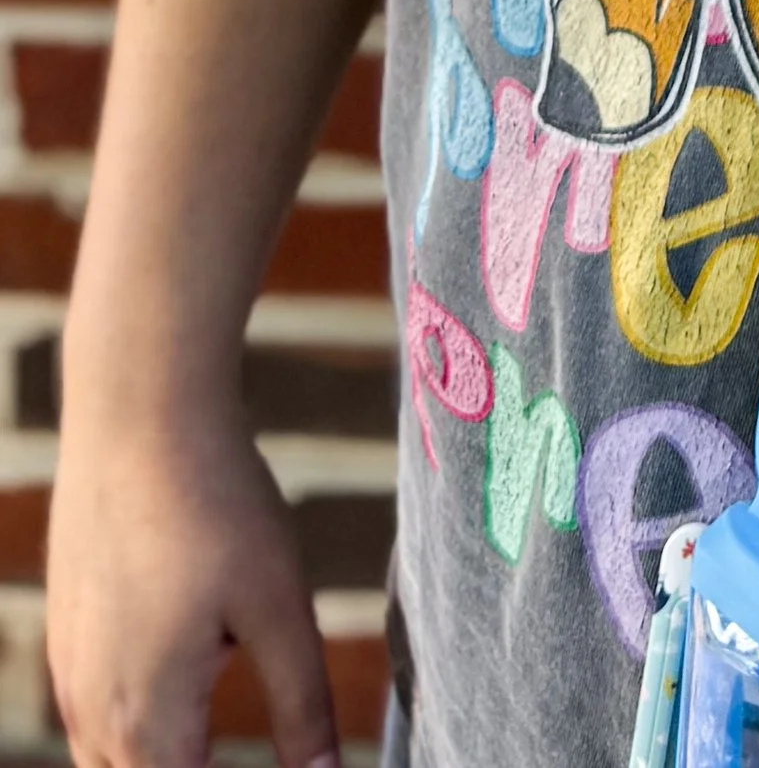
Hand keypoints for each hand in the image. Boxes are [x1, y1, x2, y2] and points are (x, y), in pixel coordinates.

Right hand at [48, 406, 337, 767]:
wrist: (138, 415)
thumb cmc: (218, 506)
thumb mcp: (280, 608)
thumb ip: (302, 707)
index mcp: (145, 723)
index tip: (291, 766)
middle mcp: (92, 714)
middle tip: (247, 744)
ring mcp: (70, 672)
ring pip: (108, 760)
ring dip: (163, 758)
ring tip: (216, 735)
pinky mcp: (67, 631)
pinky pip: (94, 714)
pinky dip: (137, 724)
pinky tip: (181, 684)